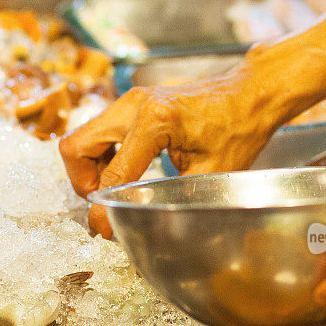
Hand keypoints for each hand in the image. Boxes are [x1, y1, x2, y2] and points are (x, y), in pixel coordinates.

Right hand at [59, 65, 282, 236]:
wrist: (248, 94)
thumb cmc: (237, 128)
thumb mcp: (211, 174)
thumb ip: (175, 201)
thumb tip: (149, 231)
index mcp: (155, 121)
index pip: (112, 174)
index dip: (103, 208)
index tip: (103, 228)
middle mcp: (134, 105)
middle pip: (77, 146)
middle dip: (83, 182)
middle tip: (103, 202)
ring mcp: (130, 101)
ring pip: (82, 137)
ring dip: (89, 168)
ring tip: (112, 189)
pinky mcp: (132, 104)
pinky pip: (98, 131)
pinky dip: (101, 155)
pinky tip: (123, 172)